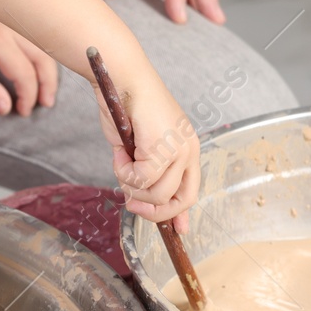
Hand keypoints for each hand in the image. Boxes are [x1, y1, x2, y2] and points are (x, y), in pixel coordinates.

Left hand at [0, 1, 58, 115]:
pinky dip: (42, 52)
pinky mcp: (14, 13)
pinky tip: (38, 65)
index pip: (24, 73)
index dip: (28, 95)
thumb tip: (6, 108)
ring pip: (43, 44)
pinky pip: (37, 34)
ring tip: (47, 87)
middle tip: (46, 102)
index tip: (22, 110)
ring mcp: (15, 16)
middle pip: (42, 57)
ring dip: (48, 67)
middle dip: (48, 83)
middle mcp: (12, 25)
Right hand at [92, 65, 198, 230]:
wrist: (120, 79)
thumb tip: (141, 204)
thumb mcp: (138, 149)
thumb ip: (145, 174)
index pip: (191, 192)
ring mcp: (178, 147)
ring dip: (131, 185)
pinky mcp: (163, 145)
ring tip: (121, 163)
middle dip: (153, 211)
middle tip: (132, 204)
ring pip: (157, 192)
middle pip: (180, 199)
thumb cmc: (125, 108)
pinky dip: (123, 171)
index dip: (179, 215)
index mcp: (187, 149)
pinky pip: (142, 177)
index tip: (174, 230)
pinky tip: (119, 153)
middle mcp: (188, 150)